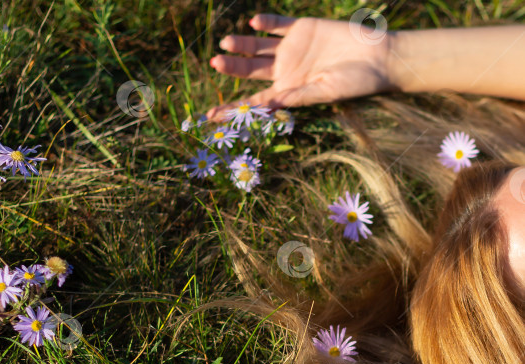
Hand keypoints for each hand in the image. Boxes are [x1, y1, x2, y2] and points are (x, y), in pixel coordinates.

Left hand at [206, 13, 395, 121]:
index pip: (253, 101)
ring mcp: (291, 48)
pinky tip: (253, 23)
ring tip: (226, 42)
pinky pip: (278, 24)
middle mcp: (284, 70)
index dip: (232, 108)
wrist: (379, 57)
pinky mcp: (302, 27)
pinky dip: (266, 22)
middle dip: (232, 67)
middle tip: (216, 62)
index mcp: (286, 91)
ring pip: (258, 46)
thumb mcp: (325, 92)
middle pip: (250, 70)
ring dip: (242, 44)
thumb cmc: (356, 83)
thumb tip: (269, 104)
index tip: (209, 115)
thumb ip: (297, 96)